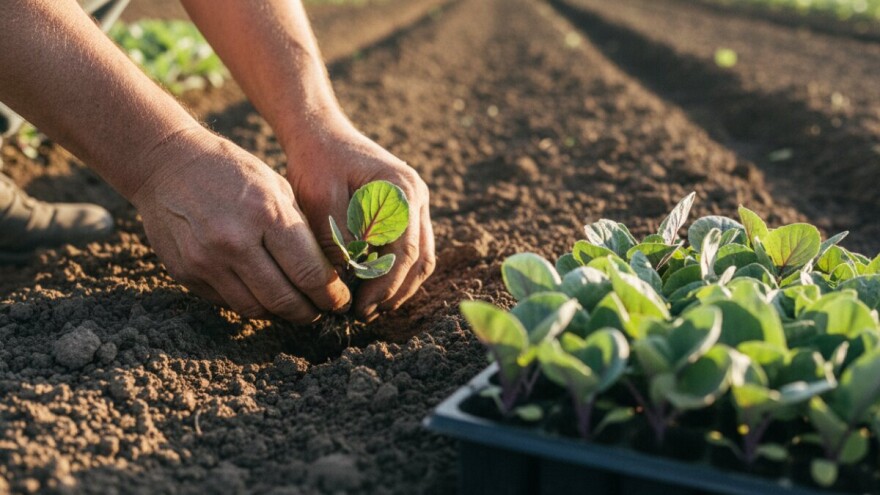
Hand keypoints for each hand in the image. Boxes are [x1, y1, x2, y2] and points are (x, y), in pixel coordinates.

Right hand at [130, 129, 349, 322]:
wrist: (166, 164)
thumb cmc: (233, 172)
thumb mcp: (277, 188)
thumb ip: (302, 232)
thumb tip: (328, 274)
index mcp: (266, 215)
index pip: (310, 274)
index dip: (330, 295)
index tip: (338, 300)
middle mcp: (235, 243)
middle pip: (284, 300)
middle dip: (309, 312)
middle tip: (320, 311)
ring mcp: (206, 262)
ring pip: (256, 309)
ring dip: (280, 313)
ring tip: (294, 306)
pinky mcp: (186, 274)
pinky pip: (228, 302)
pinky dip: (250, 302)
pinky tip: (261, 293)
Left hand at [285, 120, 434, 321]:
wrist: (319, 132)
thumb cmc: (317, 161)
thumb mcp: (319, 197)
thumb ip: (337, 236)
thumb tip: (350, 275)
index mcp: (402, 190)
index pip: (404, 251)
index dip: (385, 285)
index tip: (360, 306)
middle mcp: (417, 197)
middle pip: (420, 259)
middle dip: (395, 292)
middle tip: (364, 313)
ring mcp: (415, 204)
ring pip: (420, 258)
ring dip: (399, 287)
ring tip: (369, 307)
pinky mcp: (405, 211)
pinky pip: (410, 249)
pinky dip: (396, 273)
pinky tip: (371, 287)